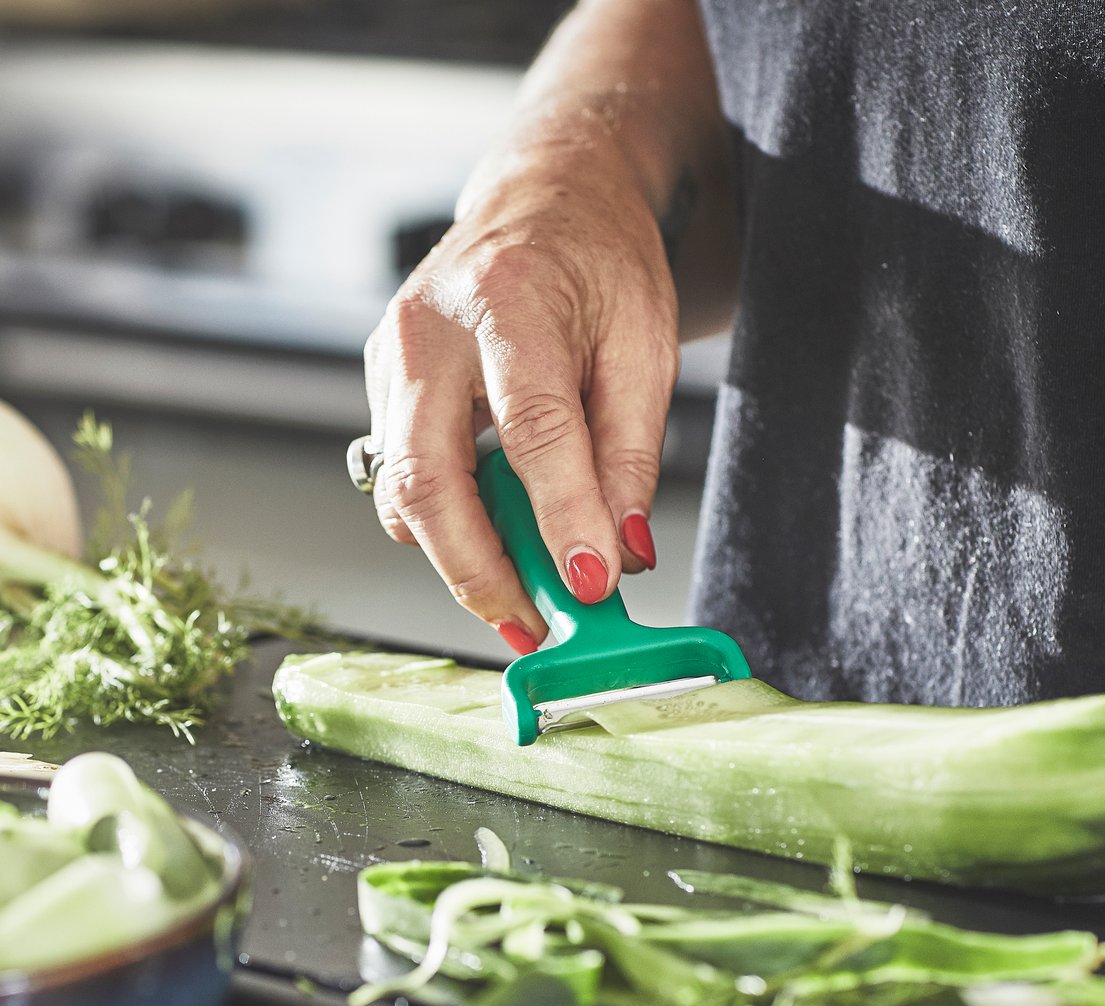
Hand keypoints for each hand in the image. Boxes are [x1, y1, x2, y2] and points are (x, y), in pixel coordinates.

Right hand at [364, 135, 678, 651]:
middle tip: (534, 629)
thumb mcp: (644, 346)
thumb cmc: (600, 263)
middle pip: (431, 478)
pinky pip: (404, 481)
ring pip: (405, 492)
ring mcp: (391, 358)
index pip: (532, 428)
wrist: (545, 202)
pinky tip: (497, 547)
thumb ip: (630, 451)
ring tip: (525, 602)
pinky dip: (448, 531)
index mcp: (506, 300)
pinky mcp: (384, 386)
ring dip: (461, 563)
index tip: (590, 585)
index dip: (560, 515)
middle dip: (480, 572)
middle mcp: (428, 329)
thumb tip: (623, 550)